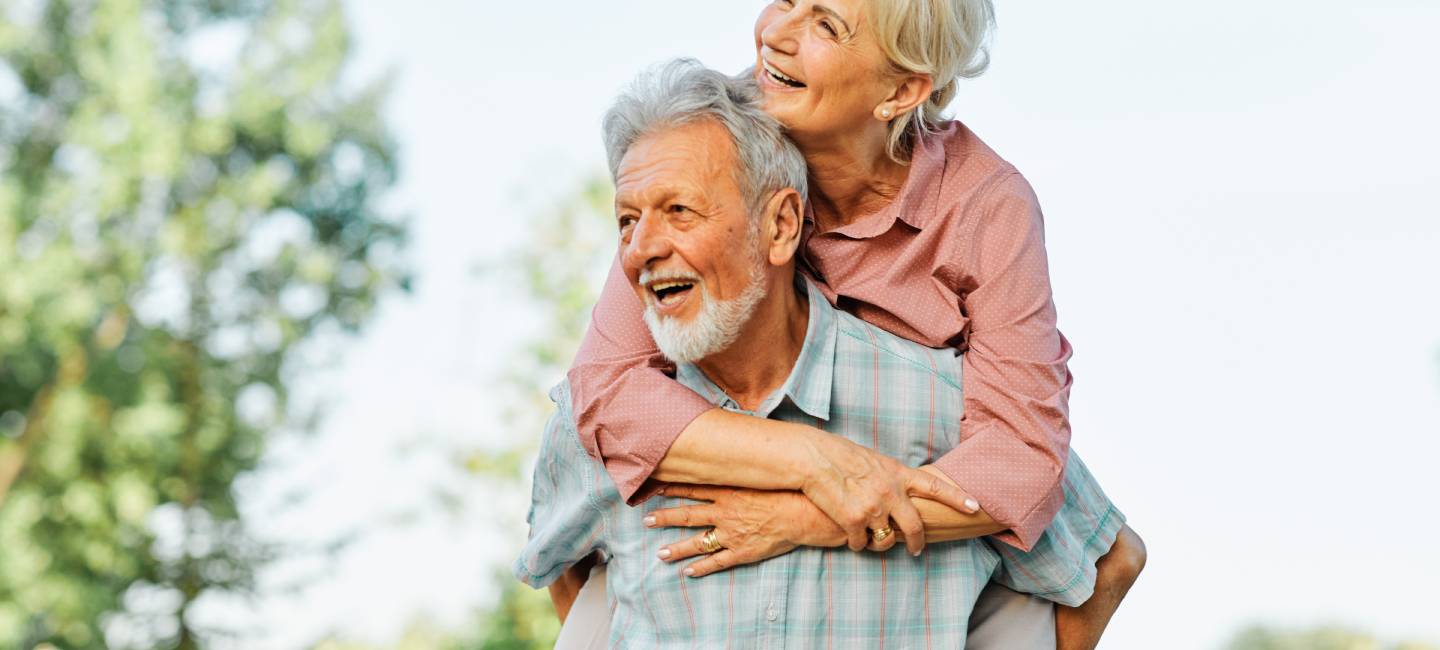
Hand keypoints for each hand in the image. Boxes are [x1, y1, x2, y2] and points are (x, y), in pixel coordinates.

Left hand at [645, 484, 844, 577]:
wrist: (806, 513)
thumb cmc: (788, 490)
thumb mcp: (763, 472)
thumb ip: (746, 465)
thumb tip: (739, 445)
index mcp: (729, 491)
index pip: (694, 488)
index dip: (673, 488)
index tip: (655, 487)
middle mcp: (725, 513)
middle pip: (688, 515)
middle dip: (665, 518)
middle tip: (646, 520)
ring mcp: (732, 534)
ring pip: (697, 542)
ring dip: (677, 548)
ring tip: (660, 553)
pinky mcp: (742, 552)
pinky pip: (717, 562)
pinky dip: (702, 568)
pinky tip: (688, 572)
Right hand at [798, 433, 979, 554]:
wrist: (813, 457)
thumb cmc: (839, 454)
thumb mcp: (873, 460)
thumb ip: (890, 476)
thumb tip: (898, 488)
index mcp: (898, 473)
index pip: (936, 486)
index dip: (956, 498)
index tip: (975, 506)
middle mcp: (891, 492)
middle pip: (916, 527)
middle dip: (919, 543)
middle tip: (917, 551)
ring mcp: (873, 508)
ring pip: (886, 540)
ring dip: (879, 543)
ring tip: (870, 537)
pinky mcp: (854, 521)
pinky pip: (861, 544)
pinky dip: (856, 543)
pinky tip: (849, 535)